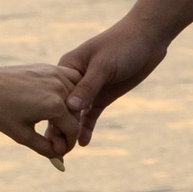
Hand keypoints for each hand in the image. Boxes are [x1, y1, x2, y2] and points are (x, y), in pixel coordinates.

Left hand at [0, 58, 79, 165]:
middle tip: (53, 140)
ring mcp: (56, 75)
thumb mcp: (22, 134)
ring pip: (75, 99)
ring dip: (69, 113)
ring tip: (53, 123)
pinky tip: (57, 103)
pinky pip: (70, 82)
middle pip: (75, 115)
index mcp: (54, 106)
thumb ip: (44, 147)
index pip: (73, 130)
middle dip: (67, 130)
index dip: (68, 145)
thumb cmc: (0, 110)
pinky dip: (69, 94)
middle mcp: (59, 88)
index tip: (59, 151)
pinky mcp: (51, 69)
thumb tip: (60, 156)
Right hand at [54, 12, 169, 142]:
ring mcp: (89, 89)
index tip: (46, 136)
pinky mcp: (103, 96)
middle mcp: (74, 80)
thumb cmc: (122, 45)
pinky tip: (83, 143)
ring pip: (76, 115)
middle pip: (62, 108)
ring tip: (65, 152)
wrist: (147, 38)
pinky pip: (91, 115)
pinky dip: (87, 128)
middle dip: (58, 128)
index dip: (50, 116)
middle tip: (54, 151)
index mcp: (68, 68)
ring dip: (71, 132)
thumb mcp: (104, 65)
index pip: (54, 95)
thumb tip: (70, 107)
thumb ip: (88, 86)